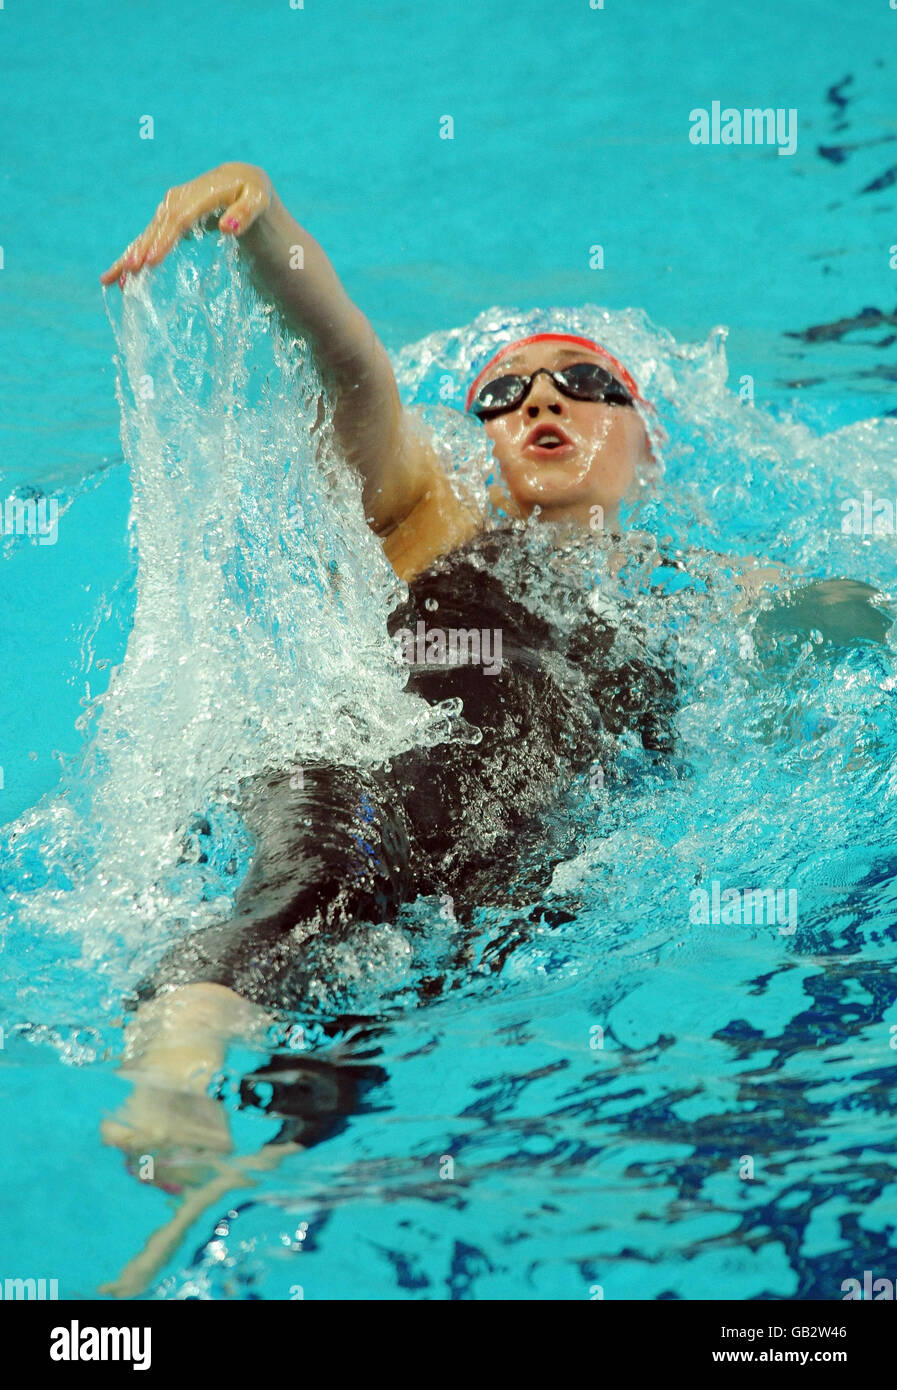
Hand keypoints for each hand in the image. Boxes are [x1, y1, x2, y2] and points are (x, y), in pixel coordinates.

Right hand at [99, 161, 272, 287]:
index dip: (165, 240)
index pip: (181, 218)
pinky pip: (149, 237)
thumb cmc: (253, 195)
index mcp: (202, 192)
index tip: (151, 261)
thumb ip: (246, 212)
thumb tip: (225, 229)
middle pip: (159, 225)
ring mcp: (171, 206)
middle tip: (129, 271)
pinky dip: (133, 254)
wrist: (239, 181)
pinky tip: (118, 275)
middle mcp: (181, 197)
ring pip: (149, 232)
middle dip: (142, 249)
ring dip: (131, 254)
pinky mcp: (168, 217)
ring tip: (115, 278)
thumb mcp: (259, 200)